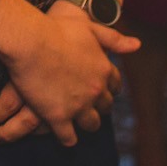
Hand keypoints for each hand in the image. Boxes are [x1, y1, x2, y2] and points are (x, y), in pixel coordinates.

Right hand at [0, 0, 135, 146]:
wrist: (29, 41)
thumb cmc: (56, 29)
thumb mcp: (89, 27)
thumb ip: (113, 38)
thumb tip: (137, 45)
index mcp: (103, 69)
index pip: (115, 86)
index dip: (107, 87)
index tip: (99, 88)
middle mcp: (95, 91)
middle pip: (104, 107)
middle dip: (98, 106)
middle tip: (86, 104)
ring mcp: (78, 106)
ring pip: (91, 124)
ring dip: (85, 122)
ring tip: (75, 120)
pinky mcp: (58, 117)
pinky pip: (68, 137)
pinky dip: (67, 138)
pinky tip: (62, 134)